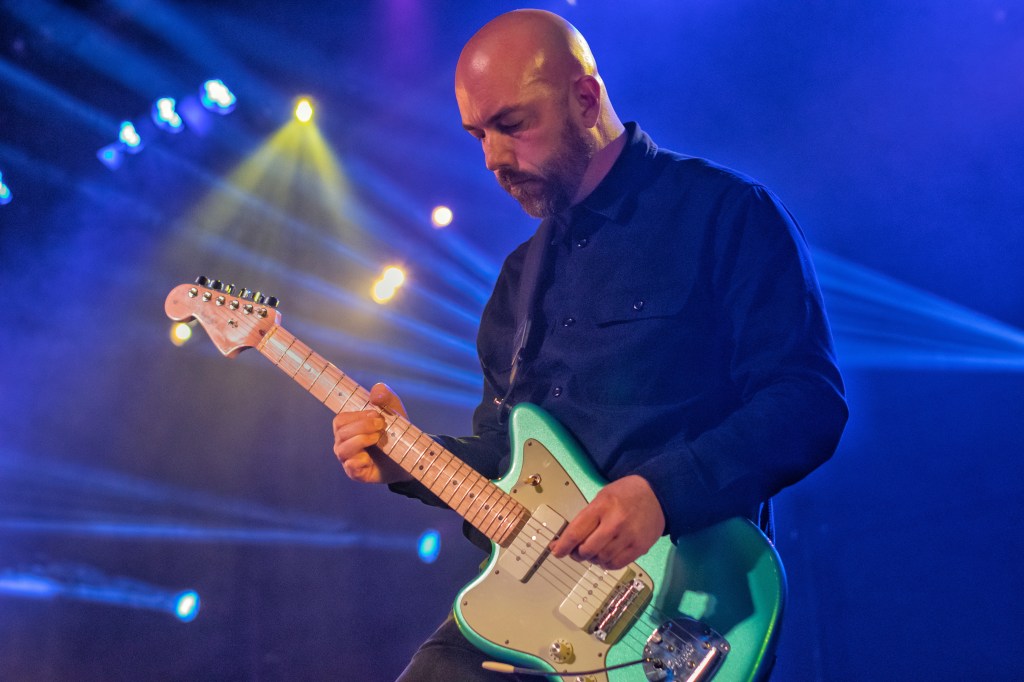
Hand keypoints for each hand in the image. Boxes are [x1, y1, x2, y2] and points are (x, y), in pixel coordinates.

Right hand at [331, 383, 412, 484]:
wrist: (410, 458)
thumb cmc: (396, 433)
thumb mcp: (394, 410)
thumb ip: (384, 395)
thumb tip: (374, 394)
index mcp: (349, 428)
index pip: (340, 420)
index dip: (357, 416)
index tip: (376, 414)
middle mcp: (344, 444)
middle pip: (340, 433)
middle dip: (362, 426)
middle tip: (381, 426)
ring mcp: (349, 460)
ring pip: (342, 449)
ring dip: (362, 440)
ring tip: (378, 438)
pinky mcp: (357, 474)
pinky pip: (351, 466)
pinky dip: (361, 460)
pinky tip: (372, 458)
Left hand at [549, 475, 664, 569]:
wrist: (658, 494)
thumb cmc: (625, 494)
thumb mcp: (602, 497)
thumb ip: (587, 518)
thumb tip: (568, 540)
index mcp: (601, 507)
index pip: (576, 532)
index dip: (563, 546)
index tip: (555, 551)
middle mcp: (614, 523)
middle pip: (587, 550)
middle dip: (577, 554)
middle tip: (577, 552)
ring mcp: (628, 537)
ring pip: (601, 559)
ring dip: (592, 559)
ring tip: (593, 553)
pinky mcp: (639, 548)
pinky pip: (616, 564)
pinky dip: (606, 564)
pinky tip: (605, 557)